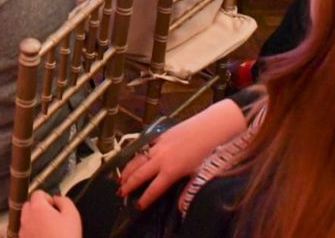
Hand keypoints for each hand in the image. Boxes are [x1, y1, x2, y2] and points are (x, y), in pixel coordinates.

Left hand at [20, 191, 81, 237]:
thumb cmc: (66, 237)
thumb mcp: (72, 215)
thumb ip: (64, 201)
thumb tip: (57, 198)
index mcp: (37, 207)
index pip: (38, 193)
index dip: (48, 198)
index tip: (56, 208)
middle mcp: (26, 218)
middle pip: (29, 205)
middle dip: (39, 208)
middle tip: (52, 218)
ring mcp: (23, 232)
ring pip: (27, 220)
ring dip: (35, 221)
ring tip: (49, 231)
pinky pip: (26, 232)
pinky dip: (33, 233)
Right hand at [117, 101, 246, 208]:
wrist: (214, 126)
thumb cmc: (210, 151)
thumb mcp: (200, 175)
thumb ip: (188, 191)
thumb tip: (180, 206)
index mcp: (171, 171)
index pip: (153, 189)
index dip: (144, 199)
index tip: (137, 207)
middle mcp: (161, 158)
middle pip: (139, 174)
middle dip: (128, 184)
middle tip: (120, 193)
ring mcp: (160, 145)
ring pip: (138, 159)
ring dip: (128, 169)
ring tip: (121, 178)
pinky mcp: (162, 135)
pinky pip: (145, 146)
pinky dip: (137, 154)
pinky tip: (136, 157)